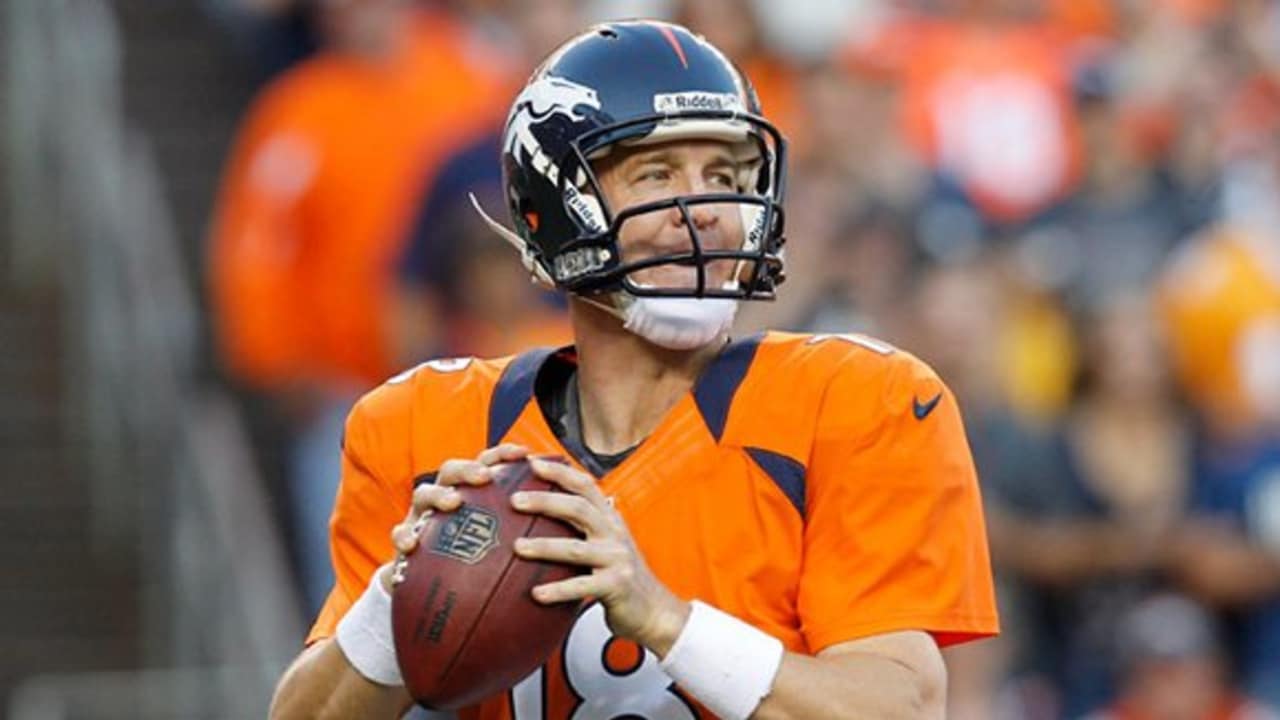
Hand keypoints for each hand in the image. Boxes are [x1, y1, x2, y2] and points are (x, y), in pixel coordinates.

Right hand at [378, 443, 530, 592]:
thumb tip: (567, 535)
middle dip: (468, 469)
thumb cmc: (472, 565)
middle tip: (485, 477)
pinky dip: (404, 536)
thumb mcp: (499, 549)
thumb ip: (525, 536)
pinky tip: (410, 545)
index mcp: (470, 495)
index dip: (502, 455)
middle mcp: (444, 498)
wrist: (428, 588)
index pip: (485, 465)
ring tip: (453, 502)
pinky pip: (400, 534)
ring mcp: (421, 516)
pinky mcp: (404, 538)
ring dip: (437, 495)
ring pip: (423, 494)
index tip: (524, 453)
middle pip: (451, 470)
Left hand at [511, 457, 689, 656]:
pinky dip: (558, 590)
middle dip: (545, 501)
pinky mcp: (616, 586)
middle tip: (514, 500)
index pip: (585, 485)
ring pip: (576, 548)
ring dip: (544, 546)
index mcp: (609, 518)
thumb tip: (548, 505)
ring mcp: (617, 559)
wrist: (655, 609)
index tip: (531, 463)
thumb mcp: (607, 542)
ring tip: (517, 546)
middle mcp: (614, 533)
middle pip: (578, 508)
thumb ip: (584, 525)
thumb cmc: (620, 574)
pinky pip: (582, 586)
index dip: (560, 471)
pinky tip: (536, 593)